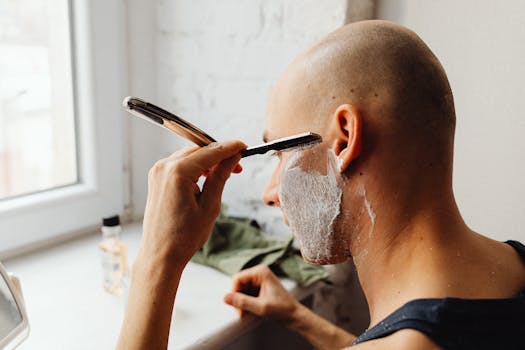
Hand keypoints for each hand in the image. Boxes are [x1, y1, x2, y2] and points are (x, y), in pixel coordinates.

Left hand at [138, 140, 245, 269]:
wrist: (160, 254)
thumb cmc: (184, 236)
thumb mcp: (210, 205)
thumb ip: (221, 176)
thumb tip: (233, 157)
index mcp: (178, 172)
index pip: (210, 151)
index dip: (230, 147)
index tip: (244, 146)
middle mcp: (164, 166)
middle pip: (199, 150)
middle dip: (220, 155)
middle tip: (238, 167)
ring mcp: (158, 171)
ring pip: (190, 155)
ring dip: (208, 161)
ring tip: (225, 174)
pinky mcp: (156, 178)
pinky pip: (180, 164)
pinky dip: (195, 167)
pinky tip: (207, 178)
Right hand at [223, 265, 299, 320]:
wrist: (294, 316)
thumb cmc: (282, 309)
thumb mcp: (261, 307)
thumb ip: (242, 302)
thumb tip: (225, 297)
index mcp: (260, 272)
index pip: (237, 278)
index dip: (234, 293)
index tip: (237, 307)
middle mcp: (259, 272)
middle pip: (238, 284)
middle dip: (238, 298)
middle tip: (241, 312)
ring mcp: (259, 279)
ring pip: (240, 289)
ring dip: (241, 301)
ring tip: (246, 312)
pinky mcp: (259, 287)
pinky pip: (245, 293)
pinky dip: (245, 302)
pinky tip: (250, 310)